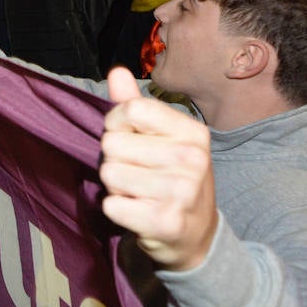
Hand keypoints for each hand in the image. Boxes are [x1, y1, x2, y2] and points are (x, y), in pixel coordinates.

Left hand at [99, 68, 217, 271]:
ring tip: (140, 193)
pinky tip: (139, 212)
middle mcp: (191, 159)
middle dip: (116, 160)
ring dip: (117, 186)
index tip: (130, 139)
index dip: (117, 124)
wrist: (196, 234)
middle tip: (139, 173)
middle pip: (112, 144)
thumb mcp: (162, 138)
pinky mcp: (165, 222)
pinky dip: (117, 210)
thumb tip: (117, 72)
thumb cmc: (172, 178)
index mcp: (192, 132)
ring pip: (110, 174)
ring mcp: (181, 192)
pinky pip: (111, 205)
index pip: (130, 110)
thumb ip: (135, 105)